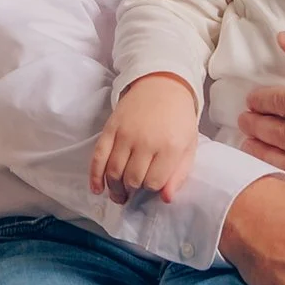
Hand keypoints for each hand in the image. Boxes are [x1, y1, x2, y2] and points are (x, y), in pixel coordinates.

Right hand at [92, 72, 201, 202]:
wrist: (162, 85)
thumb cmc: (178, 118)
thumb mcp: (189, 145)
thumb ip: (179, 174)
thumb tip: (165, 199)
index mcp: (170, 146)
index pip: (154, 182)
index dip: (151, 189)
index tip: (151, 185)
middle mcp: (146, 141)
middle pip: (132, 179)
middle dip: (132, 191)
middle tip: (133, 193)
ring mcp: (126, 134)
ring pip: (114, 172)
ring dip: (114, 188)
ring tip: (119, 194)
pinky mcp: (110, 128)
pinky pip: (98, 157)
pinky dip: (95, 176)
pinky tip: (97, 188)